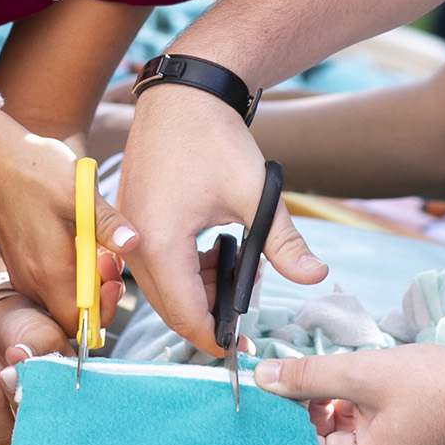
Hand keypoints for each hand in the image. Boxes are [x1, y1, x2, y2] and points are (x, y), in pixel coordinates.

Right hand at [0, 110, 133, 341]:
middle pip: (72, 314)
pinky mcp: (19, 260)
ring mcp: (22, 272)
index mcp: (48, 272)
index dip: (103, 310)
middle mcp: (32, 280)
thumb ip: (107, 223)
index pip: (78, 325)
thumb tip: (135, 243)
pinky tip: (78, 238)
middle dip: (99, 292)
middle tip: (111, 257)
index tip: (115, 276)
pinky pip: (50, 281)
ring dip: (85, 279)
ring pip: (62, 297)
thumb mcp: (77, 191)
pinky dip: (69, 270)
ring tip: (97, 243)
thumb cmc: (33, 168)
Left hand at [0, 294, 66, 444]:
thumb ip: (36, 348)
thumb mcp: (40, 332)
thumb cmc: (27, 330)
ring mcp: (10, 427)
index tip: (29, 378)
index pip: (60, 423)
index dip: (44, 408)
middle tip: (5, 371)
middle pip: (28, 435)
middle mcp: (39, 421)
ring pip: (0, 438)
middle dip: (14, 403)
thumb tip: (19, 357)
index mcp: (62, 402)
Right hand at [115, 82, 324, 353]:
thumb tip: (316, 277)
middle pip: (170, 309)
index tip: (246, 349)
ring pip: (161, 290)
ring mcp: (128, 233)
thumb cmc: (215, 138)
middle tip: (248, 309)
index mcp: (162, 244)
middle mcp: (135, 244)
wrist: (182, 95)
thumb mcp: (255, 192)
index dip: (217, 339)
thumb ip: (283, 241)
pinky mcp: (129, 223)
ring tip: (238, 267)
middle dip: (210, 316)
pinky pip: (154, 267)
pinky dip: (185, 272)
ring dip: (199, 292)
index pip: (186, 316)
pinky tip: (215, 251)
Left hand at [253, 344, 444, 444]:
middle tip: (300, 371)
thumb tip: (263, 378)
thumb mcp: (365, 372)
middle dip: (301, 410)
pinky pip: (351, 442)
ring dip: (324, 409)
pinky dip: (345, 415)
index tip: (268, 378)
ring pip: (328, 443)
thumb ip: (308, 376)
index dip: (279, 411)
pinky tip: (354, 388)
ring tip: (339, 379)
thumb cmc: (439, 384)